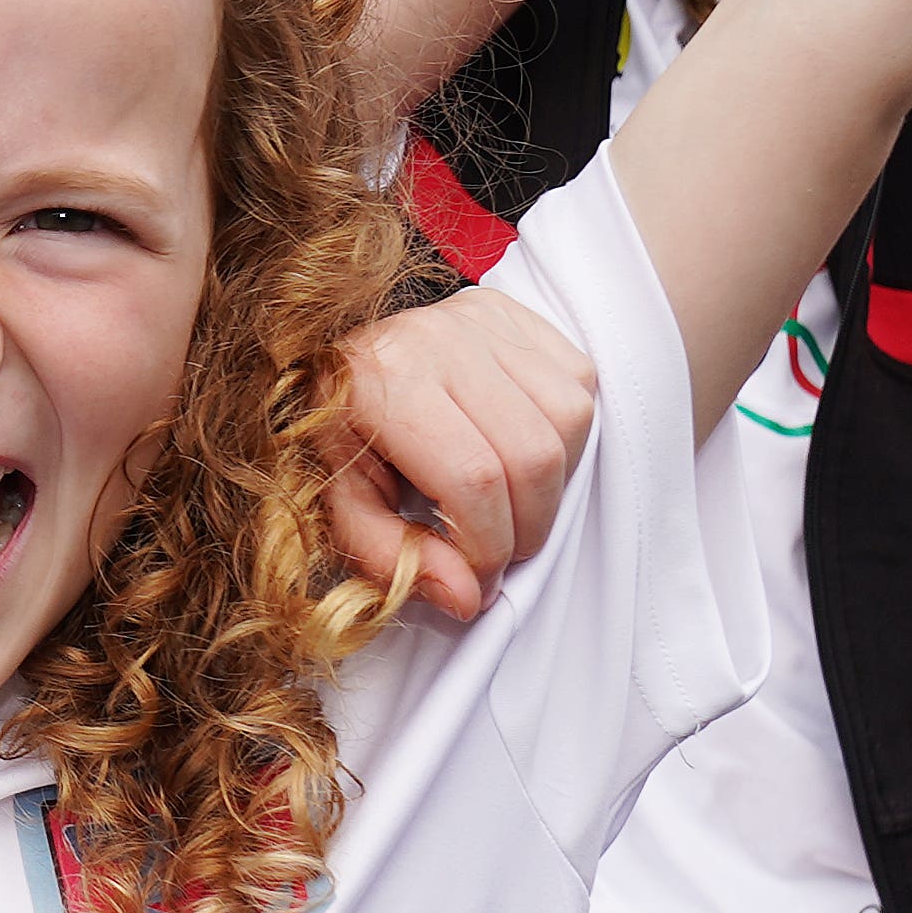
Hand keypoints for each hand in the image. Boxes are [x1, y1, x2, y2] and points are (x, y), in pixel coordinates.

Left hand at [325, 282, 597, 621]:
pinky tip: (519, 449)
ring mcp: (481, 321)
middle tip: (501, 553)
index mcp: (383, 382)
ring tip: (511, 502)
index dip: (489, 546)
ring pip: (568, 418)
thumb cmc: (341, 439)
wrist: (333, 361)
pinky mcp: (516, 315)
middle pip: (531, 453)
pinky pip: (577, 382)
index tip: (478, 580)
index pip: (474, 477)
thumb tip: (468, 597)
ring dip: (553, 483)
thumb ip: (393, 558)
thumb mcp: (341, 506)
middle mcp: (437, 339)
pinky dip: (564, 435)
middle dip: (527, 526)